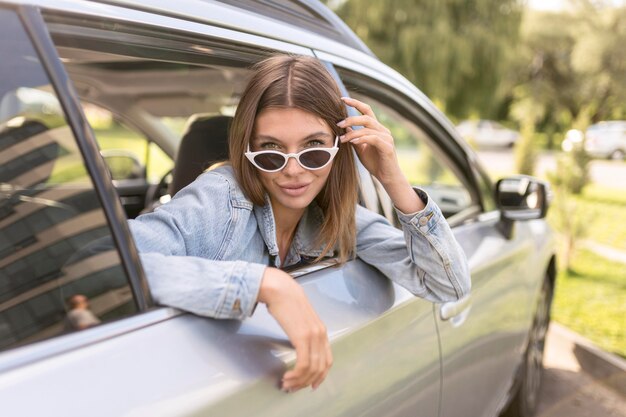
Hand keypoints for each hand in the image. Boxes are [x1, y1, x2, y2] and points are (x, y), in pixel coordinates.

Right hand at [257, 267, 331, 391]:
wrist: (280, 289)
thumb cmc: (286, 301)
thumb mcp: (300, 319)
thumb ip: (304, 332)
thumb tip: (299, 346)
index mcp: (321, 331)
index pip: (327, 360)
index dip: (321, 376)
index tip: (311, 385)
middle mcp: (321, 335)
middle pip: (320, 368)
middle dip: (306, 382)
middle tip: (293, 387)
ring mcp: (313, 336)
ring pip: (311, 369)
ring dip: (298, 381)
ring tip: (286, 383)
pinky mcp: (302, 337)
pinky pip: (303, 364)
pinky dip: (296, 374)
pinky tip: (286, 376)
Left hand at [338, 96, 402, 185]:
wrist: (386, 177)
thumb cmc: (374, 162)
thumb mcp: (360, 148)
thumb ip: (353, 136)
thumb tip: (343, 126)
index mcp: (376, 128)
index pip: (367, 110)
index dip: (355, 103)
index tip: (342, 99)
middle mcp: (383, 130)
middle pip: (366, 117)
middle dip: (351, 119)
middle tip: (338, 124)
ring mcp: (387, 138)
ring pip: (368, 128)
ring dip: (353, 132)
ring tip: (343, 139)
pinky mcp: (387, 147)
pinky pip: (373, 138)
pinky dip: (362, 139)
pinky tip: (353, 142)